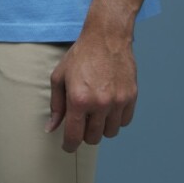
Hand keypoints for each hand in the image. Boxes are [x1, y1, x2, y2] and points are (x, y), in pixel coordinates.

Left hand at [45, 26, 137, 151]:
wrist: (106, 36)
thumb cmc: (81, 55)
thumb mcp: (60, 77)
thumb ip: (56, 105)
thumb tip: (52, 128)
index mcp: (78, 99)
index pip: (74, 136)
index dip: (69, 145)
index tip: (68, 146)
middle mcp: (99, 103)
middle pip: (93, 138)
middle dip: (85, 134)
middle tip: (82, 120)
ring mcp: (117, 101)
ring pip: (110, 132)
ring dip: (101, 127)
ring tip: (96, 112)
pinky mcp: (131, 97)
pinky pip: (124, 122)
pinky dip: (116, 119)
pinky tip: (109, 107)